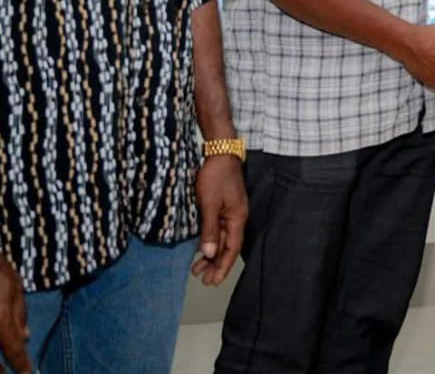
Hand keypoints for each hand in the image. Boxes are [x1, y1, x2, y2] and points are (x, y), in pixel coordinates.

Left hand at [192, 154, 247, 286]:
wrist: (220, 152)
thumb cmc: (215, 177)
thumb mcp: (209, 204)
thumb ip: (210, 229)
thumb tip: (210, 253)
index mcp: (237, 218)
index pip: (232, 249)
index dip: (222, 266)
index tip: (213, 282)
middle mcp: (237, 218)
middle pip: (228, 247)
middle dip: (216, 265)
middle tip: (203, 281)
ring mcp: (231, 212)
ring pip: (222, 240)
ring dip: (211, 255)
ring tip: (197, 269)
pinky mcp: (224, 206)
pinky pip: (218, 230)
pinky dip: (210, 242)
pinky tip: (201, 249)